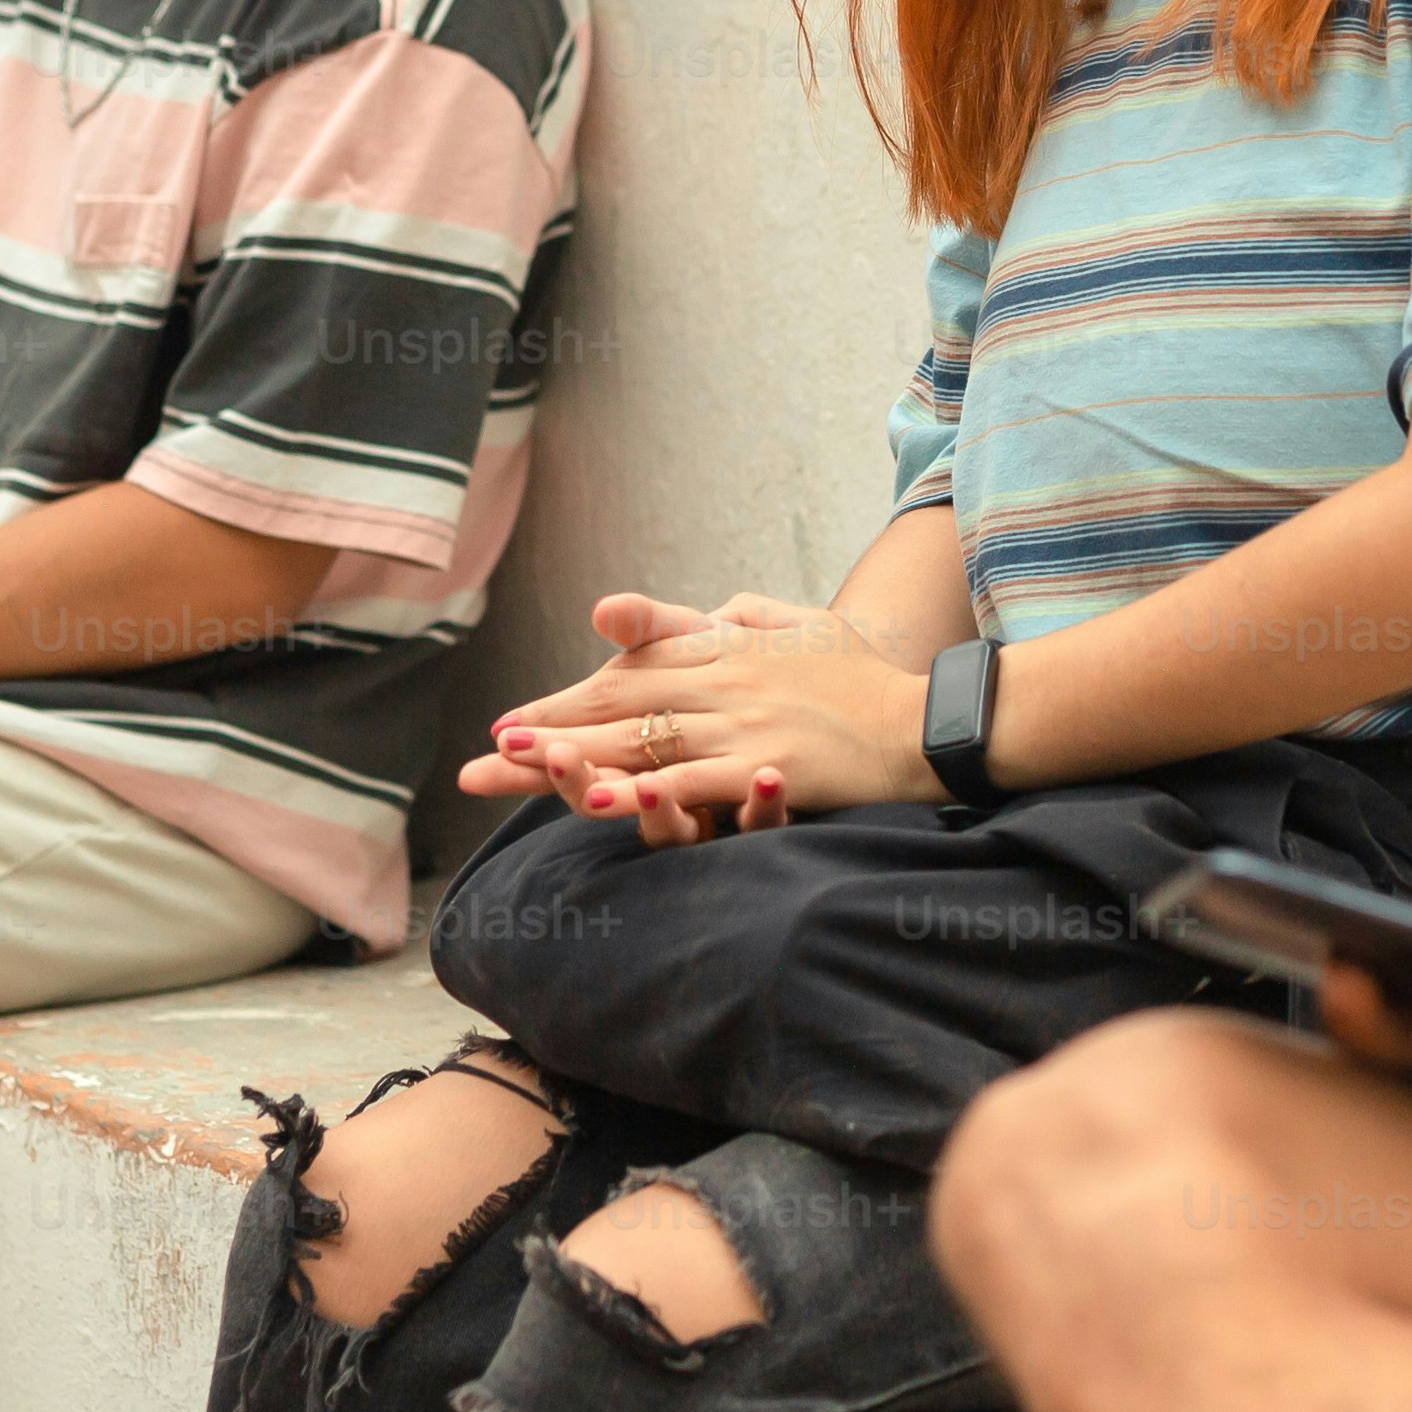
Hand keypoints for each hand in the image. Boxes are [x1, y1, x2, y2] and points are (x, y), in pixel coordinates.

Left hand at [450, 588, 946, 844]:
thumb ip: (741, 617)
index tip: (516, 719)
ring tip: (520, 765)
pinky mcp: (770, 762)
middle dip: (548, 729)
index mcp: (726, 648)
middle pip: (620, 704)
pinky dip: (647, 788)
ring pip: (643, 738)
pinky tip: (605, 799)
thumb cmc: (864, 677)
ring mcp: (744, 721)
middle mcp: (725, 679)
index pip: (630, 669)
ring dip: (577, 753)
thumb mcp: (798, 627)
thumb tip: (701, 611)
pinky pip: (696, 777)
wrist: (925, 717)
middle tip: (486, 753)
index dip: (570, 695)